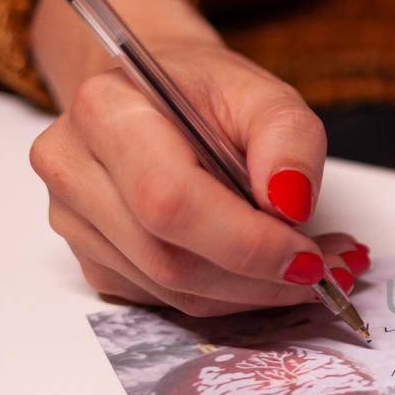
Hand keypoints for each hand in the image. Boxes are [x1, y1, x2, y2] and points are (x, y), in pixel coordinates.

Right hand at [29, 0, 370, 315]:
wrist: (158, 99)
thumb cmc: (207, 95)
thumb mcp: (265, 95)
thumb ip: (289, 140)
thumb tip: (291, 203)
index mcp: (106, 110)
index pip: (170, 200)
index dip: (246, 242)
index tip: (307, 257)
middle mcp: (72, 166)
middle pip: (169, 258)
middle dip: (257, 277)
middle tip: (323, 270)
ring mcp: (73, 220)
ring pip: (172, 289)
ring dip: (251, 292)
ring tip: (306, 266)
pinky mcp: (91, 258)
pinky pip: (165, 300)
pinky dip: (226, 296)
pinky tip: (263, 270)